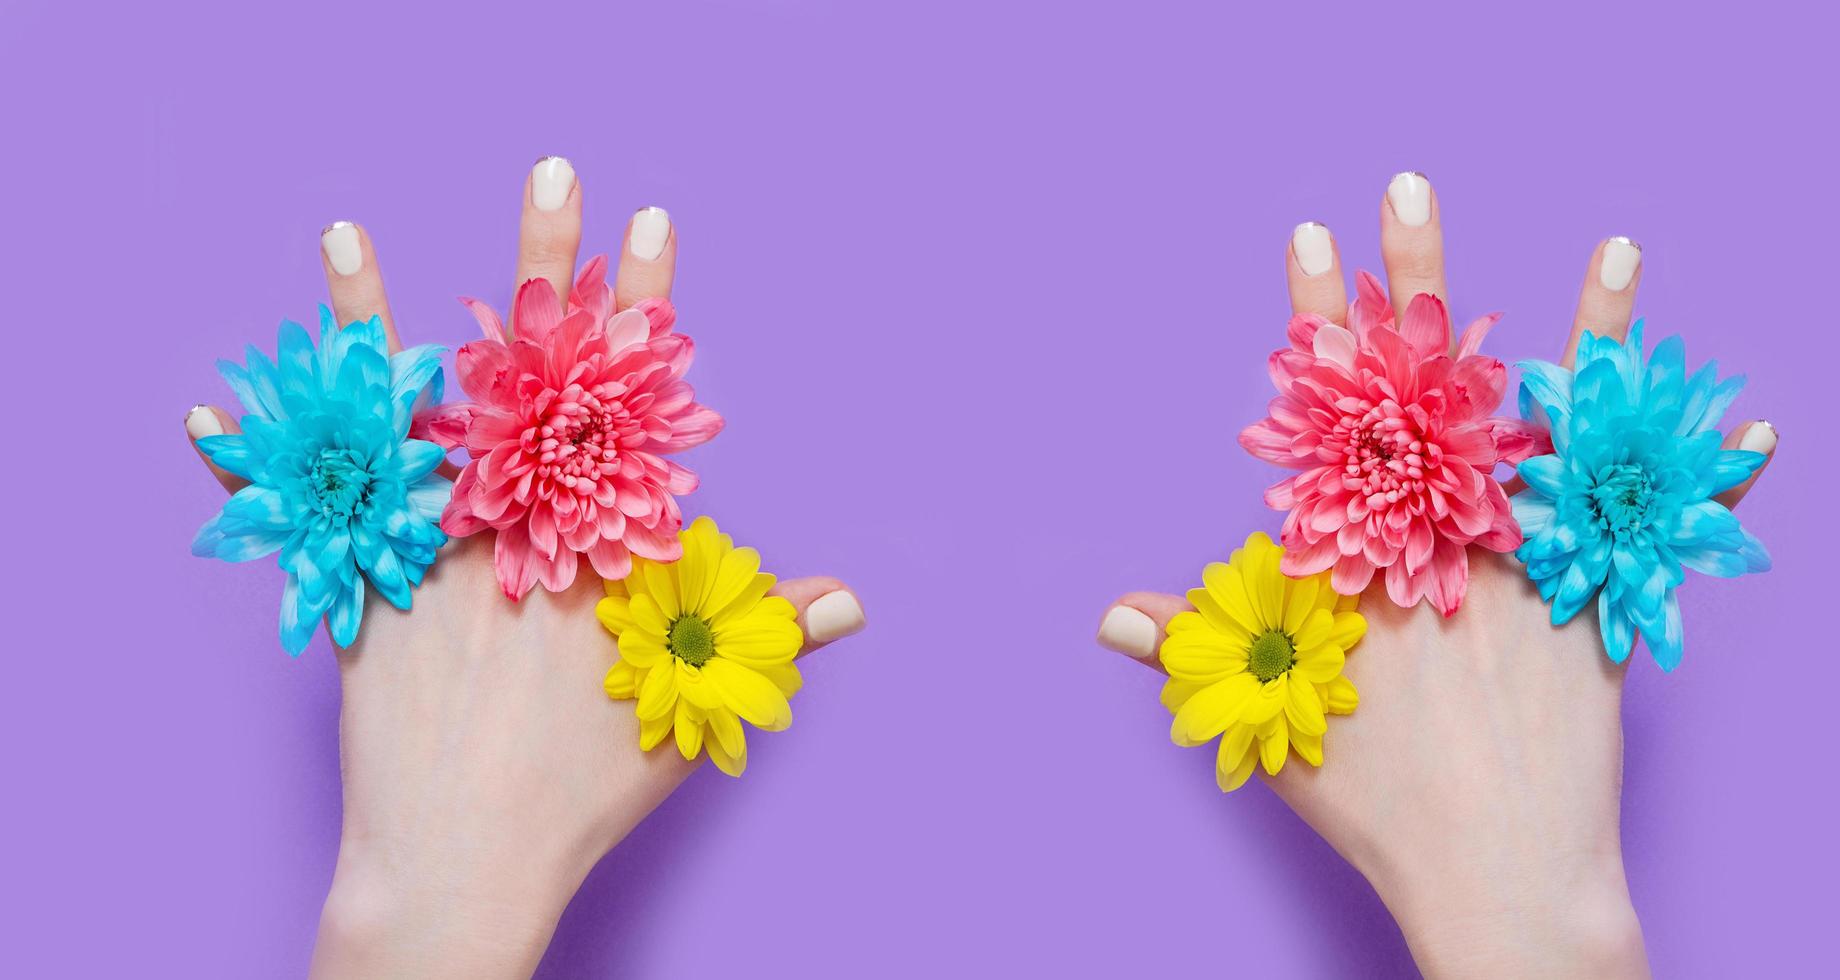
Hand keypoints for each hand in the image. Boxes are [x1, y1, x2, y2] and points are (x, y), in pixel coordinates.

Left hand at [184, 158, 866, 977]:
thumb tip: (853, 599)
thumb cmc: (584, 785)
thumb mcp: (691, 702)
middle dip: (549, 266)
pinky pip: (293, 509)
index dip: (646, 304)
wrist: (465, 854)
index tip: (651, 227)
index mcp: (599, 537)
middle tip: (554, 175)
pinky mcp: (356, 585)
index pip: (632, 394)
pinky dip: (248, 458)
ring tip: (346, 234)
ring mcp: (426, 547)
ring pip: (404, 412)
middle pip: (531, 371)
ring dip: (371, 319)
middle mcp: (511, 520)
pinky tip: (210, 407)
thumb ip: (772, 634)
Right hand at [1096, 174, 1774, 978]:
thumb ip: (1188, 645)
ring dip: (1593, 332)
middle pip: (1431, 385)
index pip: (1332, 408)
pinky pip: (1664, 521)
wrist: (1496, 871)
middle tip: (1411, 188)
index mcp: (1360, 550)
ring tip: (1618, 248)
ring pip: (1557, 425)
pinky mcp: (1604, 599)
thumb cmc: (1376, 799)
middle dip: (1416, 279)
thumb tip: (1104, 614)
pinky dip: (1710, 470)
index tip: (1315, 238)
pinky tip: (1750, 418)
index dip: (1319, 319)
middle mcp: (1447, 534)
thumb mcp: (1266, 715)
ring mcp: (1533, 560)